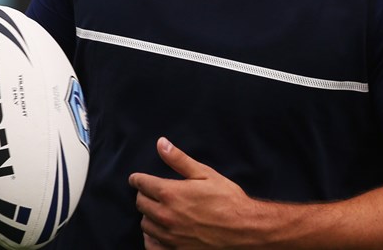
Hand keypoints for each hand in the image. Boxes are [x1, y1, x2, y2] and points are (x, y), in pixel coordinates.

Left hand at [129, 137, 274, 248]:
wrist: (244, 229)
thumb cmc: (227, 199)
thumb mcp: (205, 174)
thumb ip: (179, 159)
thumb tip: (161, 143)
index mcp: (170, 193)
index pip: (141, 183)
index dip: (137, 179)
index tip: (137, 179)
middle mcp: (165, 215)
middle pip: (140, 203)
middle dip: (144, 195)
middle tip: (153, 193)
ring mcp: (169, 235)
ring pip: (144, 224)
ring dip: (149, 216)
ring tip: (160, 211)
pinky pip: (151, 245)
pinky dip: (152, 238)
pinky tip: (160, 231)